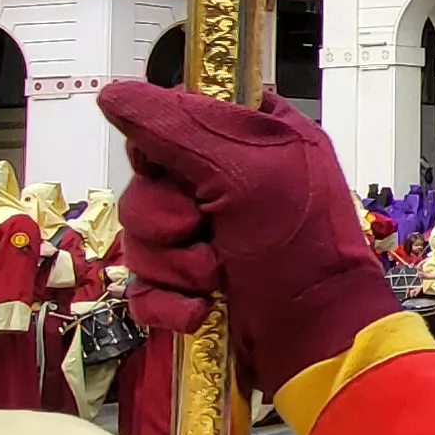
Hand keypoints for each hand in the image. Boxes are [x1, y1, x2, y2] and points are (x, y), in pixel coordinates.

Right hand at [99, 84, 404, 395]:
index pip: (171, 121)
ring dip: (172, 264)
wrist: (318, 340)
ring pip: (139, 240)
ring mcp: (205, 241)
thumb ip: (177, 126)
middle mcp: (225, 187)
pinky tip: (199, 309)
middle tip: (201, 227)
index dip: (157, 147)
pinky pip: (143, 290)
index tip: (166, 166)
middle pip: (144, 185)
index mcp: (249, 141)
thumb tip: (115, 94)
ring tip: (215, 276)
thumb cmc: (304, 250)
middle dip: (164, 217)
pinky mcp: (189, 291)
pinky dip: (166, 304)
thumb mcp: (246, 170)